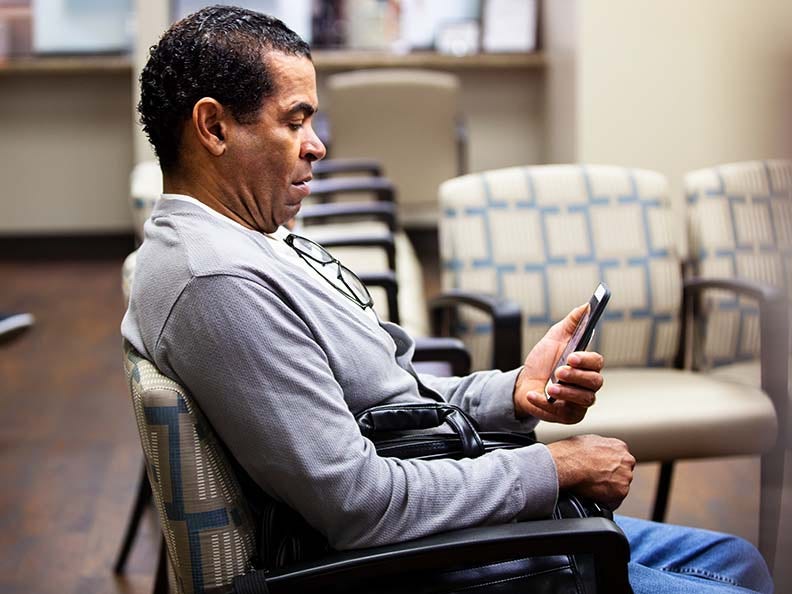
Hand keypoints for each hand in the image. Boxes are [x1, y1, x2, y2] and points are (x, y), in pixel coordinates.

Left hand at [513, 303, 603, 423]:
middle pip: (595, 382)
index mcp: (586, 365)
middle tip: (558, 371)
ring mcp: (579, 402)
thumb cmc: (542, 362)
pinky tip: (536, 395)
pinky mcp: (568, 416)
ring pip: (584, 399)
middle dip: (577, 376)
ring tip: (551, 388)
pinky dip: (547, 405)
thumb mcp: (554, 337)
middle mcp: (587, 384)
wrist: (522, 383)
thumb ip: (571, 323)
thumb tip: (586, 306)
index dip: (586, 360)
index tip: (571, 356)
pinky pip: (564, 414)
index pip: (597, 363)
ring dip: (567, 392)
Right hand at [547, 435, 635, 510]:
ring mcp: (625, 476)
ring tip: (592, 487)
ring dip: (609, 488)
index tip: (602, 469)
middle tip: (597, 478)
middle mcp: (626, 460)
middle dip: (613, 476)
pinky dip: (605, 500)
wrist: (568, 464)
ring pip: (620, 486)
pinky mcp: (621, 492)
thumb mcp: (588, 440)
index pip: (621, 458)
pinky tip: (594, 495)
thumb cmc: (573, 452)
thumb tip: (596, 453)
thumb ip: (600, 447)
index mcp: (619, 446)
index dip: (610, 465)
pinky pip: (615, 500)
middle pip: (623, 472)